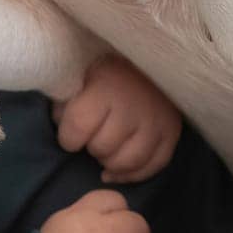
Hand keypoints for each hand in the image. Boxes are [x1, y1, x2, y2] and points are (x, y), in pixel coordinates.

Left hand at [50, 52, 181, 182]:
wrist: (149, 58)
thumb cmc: (108, 70)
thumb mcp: (81, 75)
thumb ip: (66, 99)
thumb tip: (60, 122)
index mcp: (106, 87)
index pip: (79, 126)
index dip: (68, 138)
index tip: (70, 135)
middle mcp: (133, 106)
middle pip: (103, 147)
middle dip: (91, 147)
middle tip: (91, 139)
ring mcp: (156, 122)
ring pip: (128, 162)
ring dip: (111, 162)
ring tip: (105, 152)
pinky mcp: (172, 133)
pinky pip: (154, 166)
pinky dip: (133, 174)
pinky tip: (118, 170)